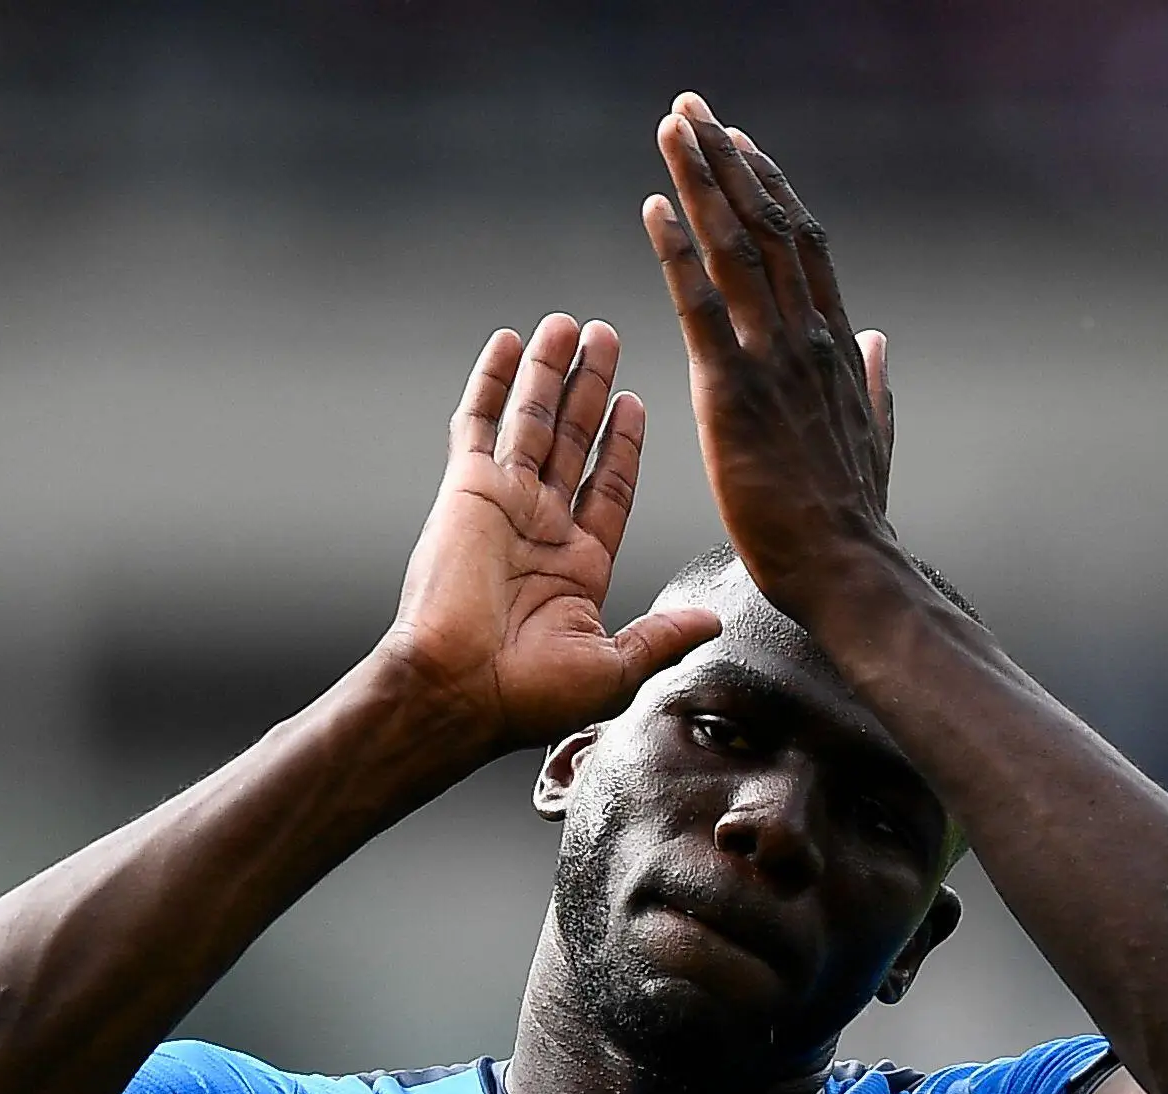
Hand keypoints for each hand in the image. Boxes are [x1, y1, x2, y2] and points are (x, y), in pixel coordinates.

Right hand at [379, 314, 721, 752]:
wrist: (458, 690)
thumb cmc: (529, 694)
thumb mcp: (615, 668)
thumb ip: (661, 636)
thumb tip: (710, 624)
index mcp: (579, 566)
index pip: (609, 486)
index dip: (622, 443)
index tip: (635, 401)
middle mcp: (542, 527)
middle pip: (574, 439)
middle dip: (590, 388)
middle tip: (605, 337)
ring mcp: (503, 503)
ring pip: (533, 420)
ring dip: (551, 371)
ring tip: (569, 325)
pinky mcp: (466, 489)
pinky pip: (478, 424)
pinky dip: (492, 381)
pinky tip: (507, 343)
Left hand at [645, 96, 897, 616]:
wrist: (848, 568)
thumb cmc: (853, 519)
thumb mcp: (876, 437)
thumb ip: (876, 384)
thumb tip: (880, 339)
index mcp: (838, 347)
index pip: (805, 247)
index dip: (772, 189)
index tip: (745, 144)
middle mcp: (809, 337)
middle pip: (768, 226)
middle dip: (728, 161)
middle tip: (693, 108)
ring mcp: (774, 361)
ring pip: (737, 248)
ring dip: (701, 181)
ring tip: (673, 128)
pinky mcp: (734, 394)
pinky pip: (701, 307)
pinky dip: (677, 252)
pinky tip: (654, 208)